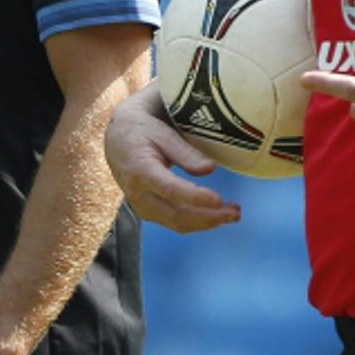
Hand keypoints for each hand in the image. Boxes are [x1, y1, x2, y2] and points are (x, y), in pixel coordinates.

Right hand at [104, 82, 240, 232]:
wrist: (117, 141)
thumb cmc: (143, 132)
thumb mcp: (163, 134)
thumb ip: (185, 152)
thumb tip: (210, 168)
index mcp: (141, 171)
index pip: (171, 190)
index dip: (196, 198)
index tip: (219, 200)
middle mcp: (138, 194)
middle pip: (177, 214)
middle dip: (209, 217)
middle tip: (236, 212)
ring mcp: (142, 207)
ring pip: (178, 223)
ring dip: (207, 222)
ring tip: (233, 212)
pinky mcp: (149, 212)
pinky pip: (175, 222)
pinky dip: (198, 221)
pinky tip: (216, 213)